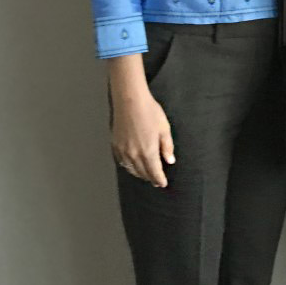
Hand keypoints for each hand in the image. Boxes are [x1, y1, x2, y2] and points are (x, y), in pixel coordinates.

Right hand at [108, 55, 174, 187]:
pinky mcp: (115, 145)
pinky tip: (133, 166)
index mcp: (148, 151)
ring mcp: (123, 150)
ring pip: (131, 169)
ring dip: (140, 174)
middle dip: (151, 178)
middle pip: (143, 173)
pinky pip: (122, 162)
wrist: (130, 101)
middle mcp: (134, 154)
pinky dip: (129, 167)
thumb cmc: (149, 112)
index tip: (163, 184)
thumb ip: (167, 147)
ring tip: (146, 175)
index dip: (159, 180)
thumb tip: (169, 160)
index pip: (154, 172)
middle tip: (157, 181)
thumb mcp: (164, 129)